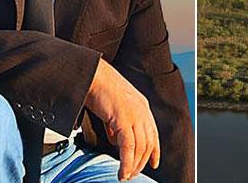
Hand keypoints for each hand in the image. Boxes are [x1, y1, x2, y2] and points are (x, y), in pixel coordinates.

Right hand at [84, 59, 159, 180]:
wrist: (92, 75)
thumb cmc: (99, 88)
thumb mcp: (113, 108)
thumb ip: (117, 124)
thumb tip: (115, 141)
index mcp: (142, 106)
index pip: (153, 133)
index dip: (154, 151)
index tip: (153, 164)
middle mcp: (142, 112)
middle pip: (147, 144)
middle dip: (141, 162)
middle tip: (132, 174)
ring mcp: (135, 116)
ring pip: (139, 148)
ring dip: (133, 166)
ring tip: (125, 176)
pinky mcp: (124, 120)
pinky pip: (128, 148)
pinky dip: (126, 163)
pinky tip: (122, 172)